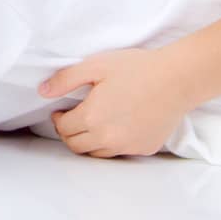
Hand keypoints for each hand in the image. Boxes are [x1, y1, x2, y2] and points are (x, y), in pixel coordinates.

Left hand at [42, 47, 192, 157]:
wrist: (177, 79)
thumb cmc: (136, 68)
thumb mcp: (95, 66)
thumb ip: (65, 79)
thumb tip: (43, 92)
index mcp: (93, 117)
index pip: (63, 129)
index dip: (58, 119)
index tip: (60, 110)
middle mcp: (108, 138)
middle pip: (76, 146)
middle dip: (68, 133)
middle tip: (71, 119)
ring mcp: (128, 146)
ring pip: (97, 154)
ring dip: (88, 142)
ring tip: (91, 124)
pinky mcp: (145, 149)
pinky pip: (120, 153)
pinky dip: (111, 144)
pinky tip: (115, 128)